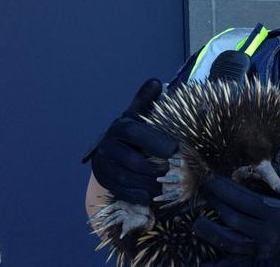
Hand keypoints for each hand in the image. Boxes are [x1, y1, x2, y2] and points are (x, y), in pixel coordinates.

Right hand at [82, 78, 177, 204]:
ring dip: (148, 185)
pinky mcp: (103, 179)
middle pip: (132, 161)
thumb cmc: (136, 132)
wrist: (115, 150)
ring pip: (126, 178)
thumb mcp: (141, 115)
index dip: (156, 141)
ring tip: (167, 187)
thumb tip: (156, 82)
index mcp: (120, 126)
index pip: (136, 133)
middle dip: (154, 169)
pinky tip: (151, 197)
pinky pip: (120, 191)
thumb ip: (148, 101)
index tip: (176, 149)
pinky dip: (137, 196)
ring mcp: (103, 163)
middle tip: (175, 174)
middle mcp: (107, 144)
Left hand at [193, 175, 279, 266]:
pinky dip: (219, 264)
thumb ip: (279, 178)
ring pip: (230, 242)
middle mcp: (266, 232)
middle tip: (202, 190)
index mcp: (276, 213)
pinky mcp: (254, 257)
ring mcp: (259, 247)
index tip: (211, 179)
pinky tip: (202, 264)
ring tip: (196, 222)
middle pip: (234, 218)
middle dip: (215, 203)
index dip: (225, 190)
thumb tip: (260, 164)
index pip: (245, 200)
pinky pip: (234, 261)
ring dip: (211, 232)